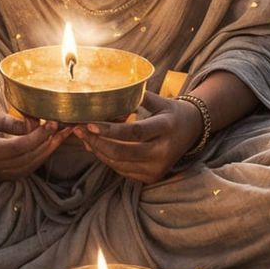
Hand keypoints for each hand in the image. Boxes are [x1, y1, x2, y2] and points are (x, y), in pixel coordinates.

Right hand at [0, 103, 68, 179]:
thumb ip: (9, 120)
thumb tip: (33, 126)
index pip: (8, 148)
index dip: (31, 139)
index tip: (50, 125)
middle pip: (18, 161)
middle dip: (42, 146)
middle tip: (60, 129)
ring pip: (21, 169)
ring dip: (43, 154)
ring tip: (59, 137)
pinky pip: (21, 171)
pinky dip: (37, 160)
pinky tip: (48, 147)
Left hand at [75, 91, 202, 184]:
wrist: (192, 131)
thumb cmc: (171, 111)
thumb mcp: (158, 100)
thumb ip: (136, 96)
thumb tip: (108, 91)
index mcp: (165, 127)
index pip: (134, 132)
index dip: (110, 130)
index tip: (89, 123)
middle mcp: (162, 152)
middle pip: (123, 152)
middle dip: (97, 142)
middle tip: (77, 129)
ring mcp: (157, 168)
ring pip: (119, 163)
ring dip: (98, 151)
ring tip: (82, 136)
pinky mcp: (151, 177)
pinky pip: (123, 170)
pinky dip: (107, 159)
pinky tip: (96, 146)